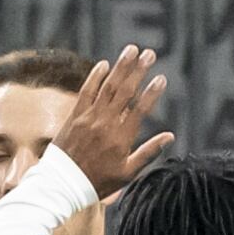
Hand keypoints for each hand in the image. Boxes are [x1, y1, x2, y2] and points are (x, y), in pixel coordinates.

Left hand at [49, 45, 173, 196]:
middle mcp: (106, 124)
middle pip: (125, 91)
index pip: (140, 109)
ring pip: (107, 87)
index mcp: (121, 139)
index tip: (161, 78)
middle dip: (138, 70)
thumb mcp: (128, 173)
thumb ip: (148, 152)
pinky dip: (95, 77)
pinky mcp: (74, 116)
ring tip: (131, 50)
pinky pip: (86, 91)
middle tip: (149, 53)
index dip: (152, 93)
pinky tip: (104, 64)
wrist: (64, 185)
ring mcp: (89, 118)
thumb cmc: (99, 182)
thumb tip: (169, 136)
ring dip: (120, 67)